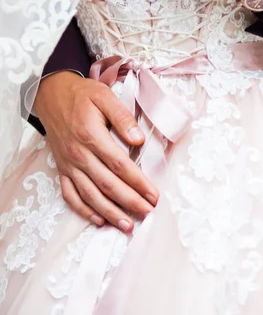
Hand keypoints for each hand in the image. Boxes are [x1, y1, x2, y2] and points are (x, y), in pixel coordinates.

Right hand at [34, 71, 158, 232]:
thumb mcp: (104, 96)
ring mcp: (69, 164)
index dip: (138, 182)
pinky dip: (84, 211)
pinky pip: (70, 195)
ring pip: (90, 195)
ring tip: (128, 225)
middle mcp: (79, 155)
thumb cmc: (82, 95)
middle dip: (130, 202)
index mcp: (92, 136)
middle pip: (107, 184)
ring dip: (110, 212)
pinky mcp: (61, 169)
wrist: (51, 94)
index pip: (120, 165)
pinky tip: (98, 220)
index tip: (154, 194)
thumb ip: (122, 117)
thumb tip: (138, 139)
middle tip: (148, 212)